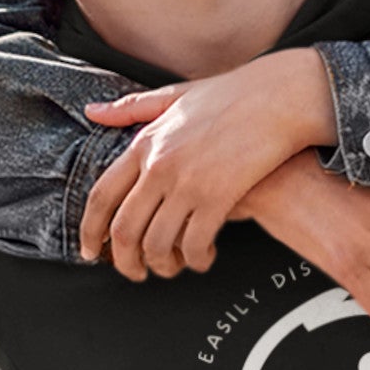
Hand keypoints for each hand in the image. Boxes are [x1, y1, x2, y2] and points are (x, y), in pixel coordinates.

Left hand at [79, 50, 338, 276]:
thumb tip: (92, 111)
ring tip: (173, 266)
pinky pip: (195, 244)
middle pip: (124, 229)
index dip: (90, 231)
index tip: (91, 251)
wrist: (280, 98)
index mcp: (145, 143)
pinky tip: (204, 256)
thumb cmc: (233, 96)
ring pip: (157, 244)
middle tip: (134, 273)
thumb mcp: (176, 96)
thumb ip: (133, 109)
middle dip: (124, 261)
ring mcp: (188, 182)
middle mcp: (159, 165)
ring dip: (162, 265)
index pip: (102, 196)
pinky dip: (196, 259)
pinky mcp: (218, 197)